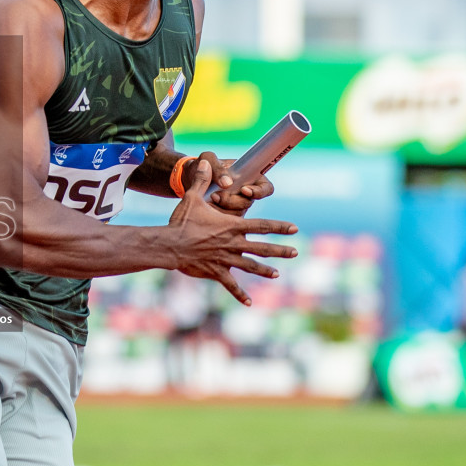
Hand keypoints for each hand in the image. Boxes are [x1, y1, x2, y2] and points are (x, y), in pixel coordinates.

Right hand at [167, 159, 297, 305]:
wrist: (170, 245)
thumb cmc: (181, 221)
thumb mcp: (192, 198)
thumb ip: (201, 181)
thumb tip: (204, 162)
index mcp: (232, 226)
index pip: (262, 225)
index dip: (280, 226)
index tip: (294, 228)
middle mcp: (233, 243)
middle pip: (262, 247)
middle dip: (280, 250)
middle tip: (295, 252)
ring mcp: (226, 259)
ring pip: (251, 266)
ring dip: (265, 270)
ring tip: (277, 274)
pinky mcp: (216, 272)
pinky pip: (231, 285)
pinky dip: (240, 294)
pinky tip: (249, 302)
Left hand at [192, 151, 274, 215]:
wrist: (188, 178)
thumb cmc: (202, 165)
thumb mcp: (208, 160)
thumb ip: (218, 168)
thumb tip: (227, 183)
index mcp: (250, 178)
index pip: (266, 188)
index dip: (259, 192)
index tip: (244, 190)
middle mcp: (246, 194)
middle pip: (248, 203)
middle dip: (232, 201)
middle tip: (215, 195)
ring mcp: (237, 206)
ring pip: (236, 214)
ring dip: (222, 209)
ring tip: (208, 199)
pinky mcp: (226, 217)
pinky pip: (225, 221)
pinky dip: (214, 216)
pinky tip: (204, 208)